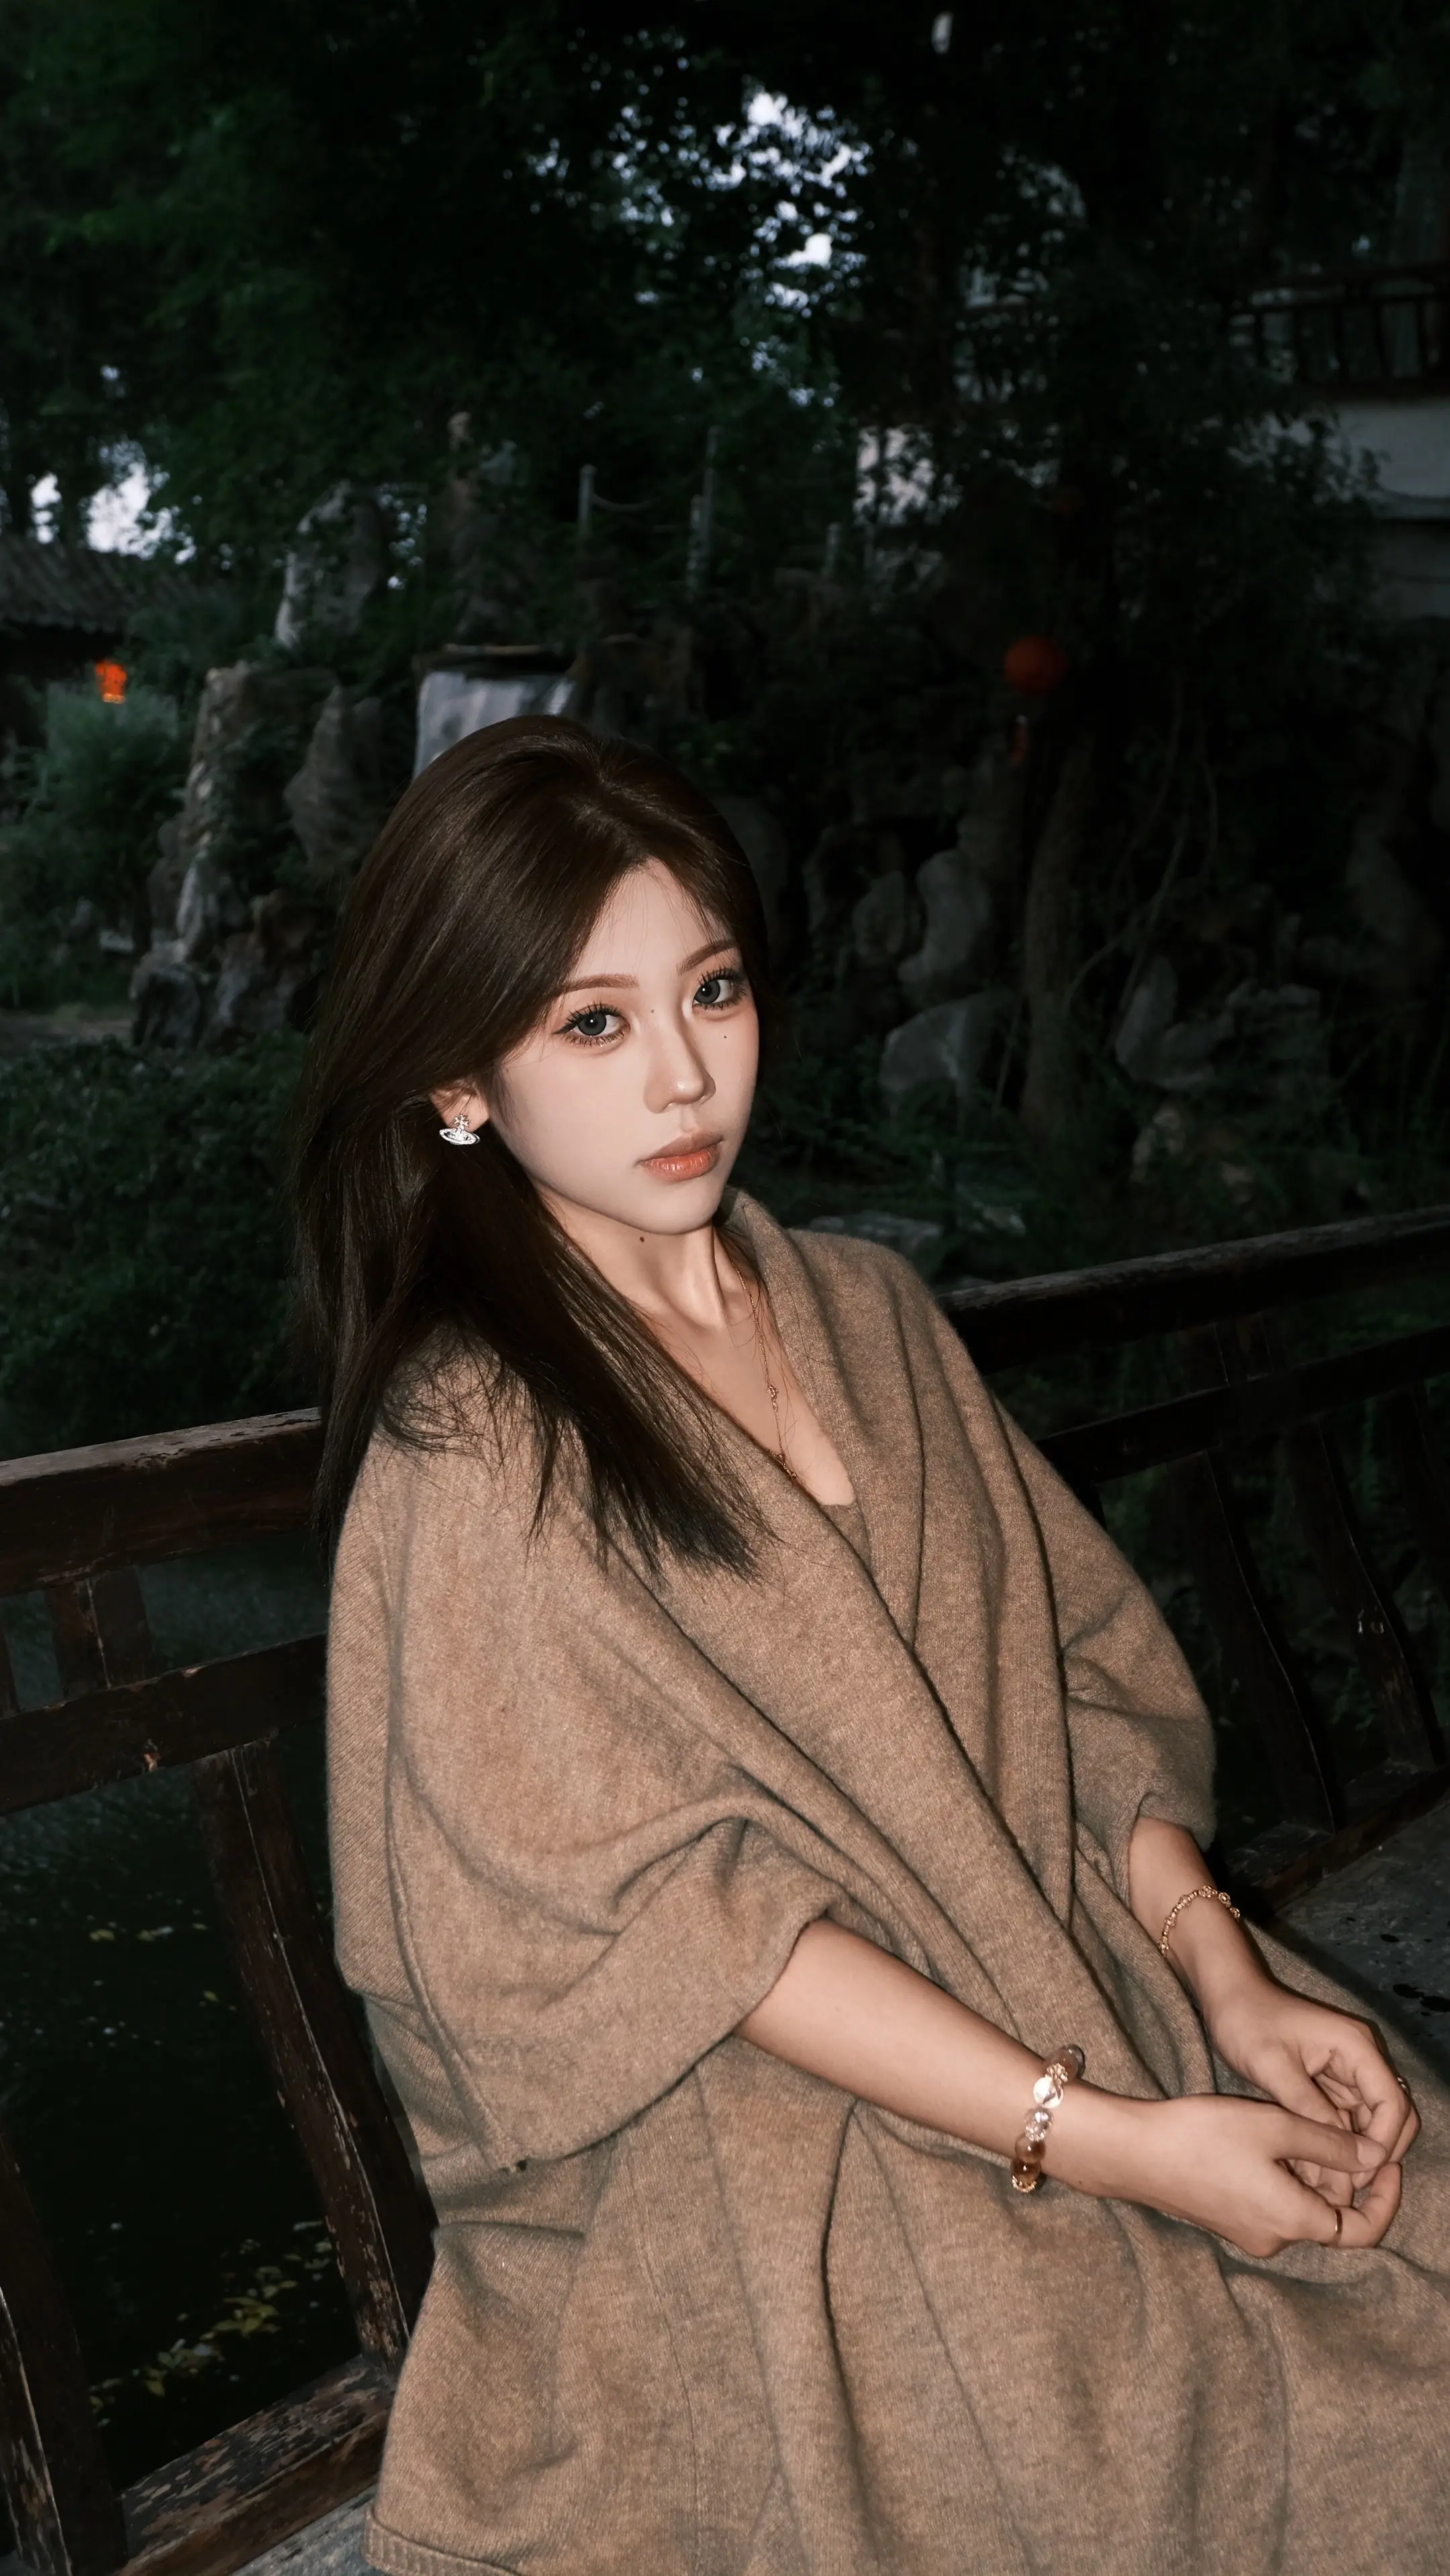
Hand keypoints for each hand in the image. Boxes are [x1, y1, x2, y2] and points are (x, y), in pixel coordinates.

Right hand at [1050, 2087, 1393, 2255]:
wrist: (1135, 2152)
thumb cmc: (1203, 2135)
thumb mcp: (1275, 2126)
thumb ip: (1331, 2143)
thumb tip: (1374, 2157)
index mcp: (1293, 2220)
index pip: (1363, 2230)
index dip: (1385, 2199)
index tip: (1387, 2162)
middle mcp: (1275, 2238)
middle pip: (1331, 2216)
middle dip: (1342, 2176)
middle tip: (1339, 2129)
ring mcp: (1248, 2234)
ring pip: (1300, 2206)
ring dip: (1310, 2173)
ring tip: (1296, 2126)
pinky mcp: (1228, 2221)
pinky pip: (1272, 2204)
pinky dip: (1284, 2177)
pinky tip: (1263, 2138)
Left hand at [1205, 1979, 1418, 2204]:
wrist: (1228, 1997)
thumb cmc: (1246, 2021)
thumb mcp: (1273, 2068)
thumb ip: (1310, 2109)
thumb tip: (1346, 2153)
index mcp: (1356, 2047)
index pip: (1392, 2103)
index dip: (1382, 2142)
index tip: (1358, 2173)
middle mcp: (1362, 2058)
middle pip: (1395, 2113)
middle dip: (1379, 2150)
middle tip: (1350, 2182)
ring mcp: (1350, 2070)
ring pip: (1374, 2120)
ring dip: (1360, 2149)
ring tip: (1334, 2178)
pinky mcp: (1334, 2081)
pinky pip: (1350, 2117)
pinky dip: (1342, 2140)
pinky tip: (1322, 2163)